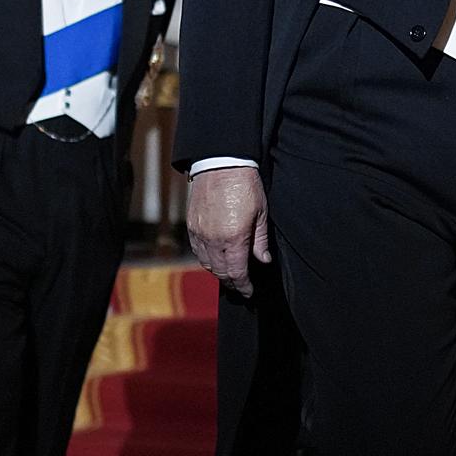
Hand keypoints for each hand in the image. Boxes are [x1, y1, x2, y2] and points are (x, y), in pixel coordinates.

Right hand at [188, 165, 271, 298]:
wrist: (220, 163)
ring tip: (230, 275)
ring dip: (219, 273)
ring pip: (207, 264)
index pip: (237, 273)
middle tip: (242, 287)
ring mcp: (200, 234)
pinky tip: (215, 260)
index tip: (250, 292)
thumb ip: (260, 241)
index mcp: (234, 239)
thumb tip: (263, 261)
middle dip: (233, 283)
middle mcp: (214, 240)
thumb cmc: (245, 185)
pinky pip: (198, 252)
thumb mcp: (261, 213)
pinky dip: (207, 261)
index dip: (244, 286)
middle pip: (221, 272)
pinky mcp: (192, 226)